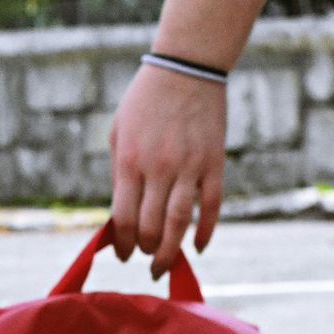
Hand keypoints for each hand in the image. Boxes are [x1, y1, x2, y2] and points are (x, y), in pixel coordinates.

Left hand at [108, 64, 225, 277]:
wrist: (186, 68)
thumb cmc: (145, 102)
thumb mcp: (119, 133)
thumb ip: (120, 173)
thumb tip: (122, 215)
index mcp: (130, 161)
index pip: (124, 218)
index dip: (123, 244)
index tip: (124, 254)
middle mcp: (159, 168)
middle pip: (151, 227)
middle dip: (146, 252)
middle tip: (146, 260)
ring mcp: (189, 167)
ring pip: (180, 223)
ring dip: (171, 251)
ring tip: (165, 265)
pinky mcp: (214, 163)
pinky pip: (211, 207)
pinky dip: (206, 231)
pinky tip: (198, 247)